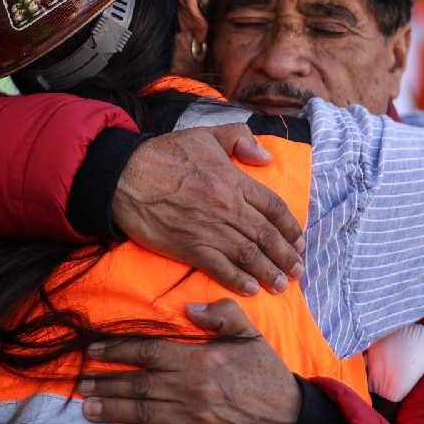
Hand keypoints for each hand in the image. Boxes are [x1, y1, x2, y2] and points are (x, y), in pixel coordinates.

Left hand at [79, 299, 300, 423]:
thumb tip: (188, 308)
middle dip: (104, 381)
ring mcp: (189, 419)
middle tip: (79, 380)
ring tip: (86, 405)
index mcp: (199, 359)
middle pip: (136, 383)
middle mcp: (189, 389)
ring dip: (109, 408)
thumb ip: (222, 314)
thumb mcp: (251, 336)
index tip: (93, 350)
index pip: (148, 351)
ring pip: (139, 411)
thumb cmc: (267, 377)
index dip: (117, 349)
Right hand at [111, 124, 303, 294]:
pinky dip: (238, 280)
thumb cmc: (164, 154)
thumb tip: (266, 157)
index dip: (290, 226)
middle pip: (266, 235)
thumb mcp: (204, 134)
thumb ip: (238, 139)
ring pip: (249, 255)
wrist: (124, 177)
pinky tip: (251, 289)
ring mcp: (209, 230)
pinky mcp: (189, 248)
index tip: (299, 240)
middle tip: (297, 270)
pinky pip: (220, 267)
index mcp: (233, 180)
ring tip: (281, 285)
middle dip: (285, 255)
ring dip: (269, 272)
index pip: (272, 207)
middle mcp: (227, 207)